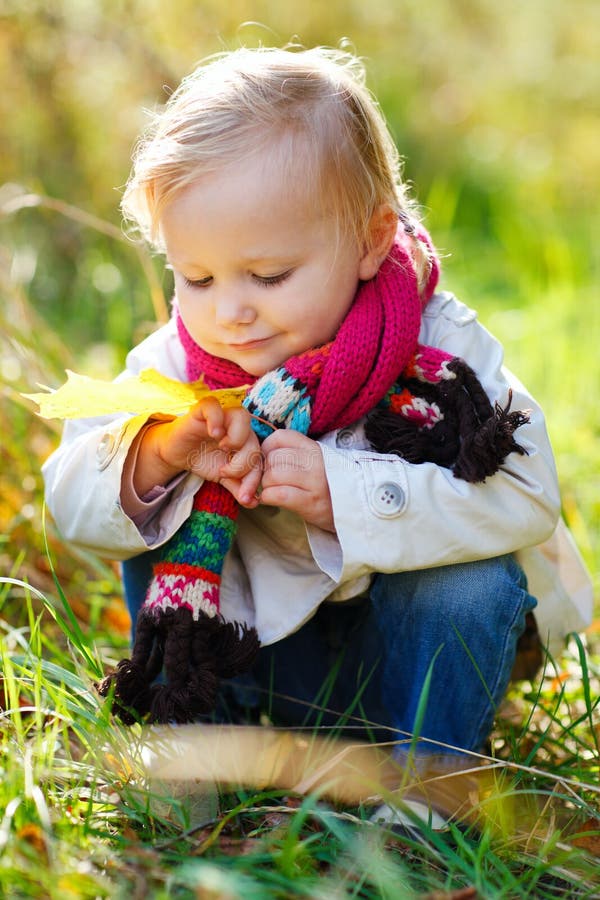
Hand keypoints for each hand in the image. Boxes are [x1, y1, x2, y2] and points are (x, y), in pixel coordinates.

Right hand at [133, 397, 261, 506]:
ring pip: (242, 416)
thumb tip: (254, 502)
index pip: (260, 457)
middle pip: (254, 440)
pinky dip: (216, 419)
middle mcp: (238, 426)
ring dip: (236, 437)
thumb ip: (239, 487)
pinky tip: (213, 434)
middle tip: (225, 472)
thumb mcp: (223, 477)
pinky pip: (214, 406)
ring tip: (222, 449)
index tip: (244, 496)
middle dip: (243, 464)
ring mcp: (221, 416)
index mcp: (247, 441)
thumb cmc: (202, 460)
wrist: (176, 454)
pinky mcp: (203, 410)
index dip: (255, 479)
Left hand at [259, 430, 334, 531]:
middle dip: (264, 470)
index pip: (280, 437)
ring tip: (273, 490)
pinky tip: (273, 499)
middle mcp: (315, 462)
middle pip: (273, 458)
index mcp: (314, 448)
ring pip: (273, 475)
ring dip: (266, 485)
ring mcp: (314, 482)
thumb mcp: (313, 462)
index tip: (269, 461)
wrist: (352, 509)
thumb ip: (292, 453)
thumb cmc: (325, 484)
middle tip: (271, 480)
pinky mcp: (310, 502)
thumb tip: (258, 453)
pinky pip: (278, 494)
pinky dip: (268, 497)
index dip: (267, 448)